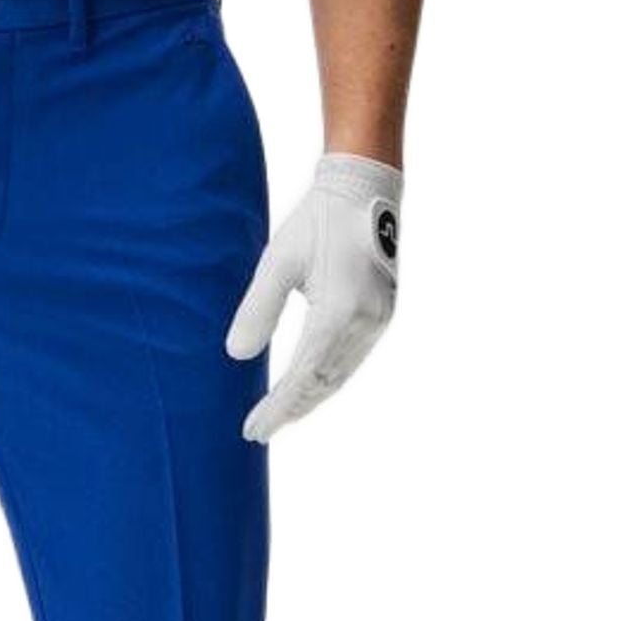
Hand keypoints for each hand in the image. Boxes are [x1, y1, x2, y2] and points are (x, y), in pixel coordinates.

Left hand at [226, 154, 402, 442]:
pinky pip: (352, 360)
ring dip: (309, 399)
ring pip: (340, 375)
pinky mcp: (383, 313)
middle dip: (290, 410)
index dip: (277, 408)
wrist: (365, 188)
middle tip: (257, 432)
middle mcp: (365, 323)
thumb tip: (236, 356)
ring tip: (280, 417)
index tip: (252, 429)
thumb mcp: (277, 261)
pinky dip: (327, 379)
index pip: (302, 377)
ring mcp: (379, 320)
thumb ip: (257, 309)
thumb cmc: (316, 221)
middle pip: (323, 383)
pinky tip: (308, 387)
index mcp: (338, 312)